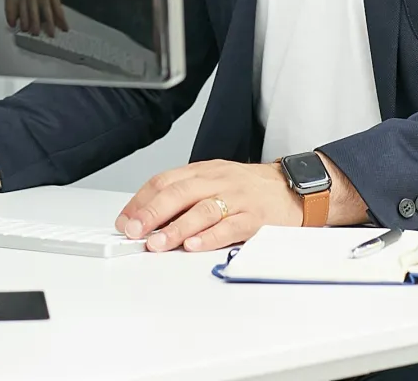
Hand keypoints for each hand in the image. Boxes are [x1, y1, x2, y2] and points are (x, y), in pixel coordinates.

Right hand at [7, 0, 68, 37]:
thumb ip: (58, 11)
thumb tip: (65, 28)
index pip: (50, 6)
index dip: (52, 19)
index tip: (53, 32)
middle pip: (35, 5)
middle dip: (35, 19)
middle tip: (36, 32)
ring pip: (23, 5)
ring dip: (24, 18)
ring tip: (25, 29)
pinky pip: (11, 3)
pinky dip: (10, 13)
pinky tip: (12, 23)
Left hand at [117, 160, 303, 252]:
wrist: (293, 187)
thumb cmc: (249, 188)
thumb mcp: (215, 181)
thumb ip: (185, 197)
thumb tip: (148, 220)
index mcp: (204, 171)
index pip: (165, 180)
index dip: (141, 201)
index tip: (125, 220)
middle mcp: (218, 181)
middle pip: (180, 192)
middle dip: (152, 213)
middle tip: (134, 231)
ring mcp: (238, 198)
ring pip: (203, 209)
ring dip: (176, 228)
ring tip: (157, 243)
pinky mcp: (256, 218)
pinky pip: (231, 226)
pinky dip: (210, 237)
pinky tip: (194, 246)